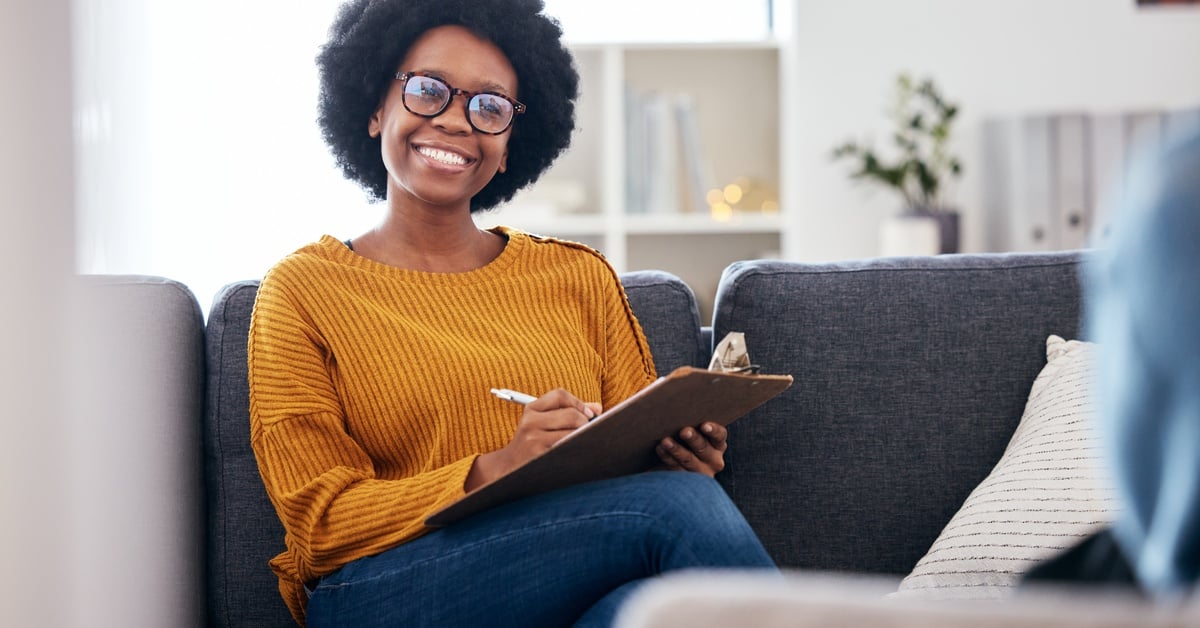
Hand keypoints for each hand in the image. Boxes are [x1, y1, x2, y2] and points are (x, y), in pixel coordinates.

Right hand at [466, 389, 600, 489]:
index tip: (588, 413)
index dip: (578, 402)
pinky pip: (568, 450)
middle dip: (585, 422)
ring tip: (585, 440)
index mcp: (531, 410)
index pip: (559, 395)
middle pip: (571, 415)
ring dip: (584, 436)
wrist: (509, 467)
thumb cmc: (533, 442)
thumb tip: (597, 408)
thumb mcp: (543, 422)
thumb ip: (568, 411)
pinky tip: (578, 451)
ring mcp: (534, 441)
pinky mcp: (540, 457)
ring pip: (572, 433)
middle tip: (590, 429)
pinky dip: (577, 449)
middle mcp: (530, 423)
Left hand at [655, 422, 727, 476]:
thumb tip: (675, 392)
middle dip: (693, 439)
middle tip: (684, 431)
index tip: (704, 425)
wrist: (676, 460)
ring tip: (666, 441)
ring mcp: (700, 472)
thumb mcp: (691, 427)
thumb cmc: (684, 435)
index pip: (719, 436)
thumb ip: (689, 417)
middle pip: (703, 448)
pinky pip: (676, 468)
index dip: (713, 430)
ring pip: (689, 460)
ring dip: (677, 450)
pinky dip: (667, 457)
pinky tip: (660, 448)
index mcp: (718, 444)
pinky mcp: (686, 481)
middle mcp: (713, 460)